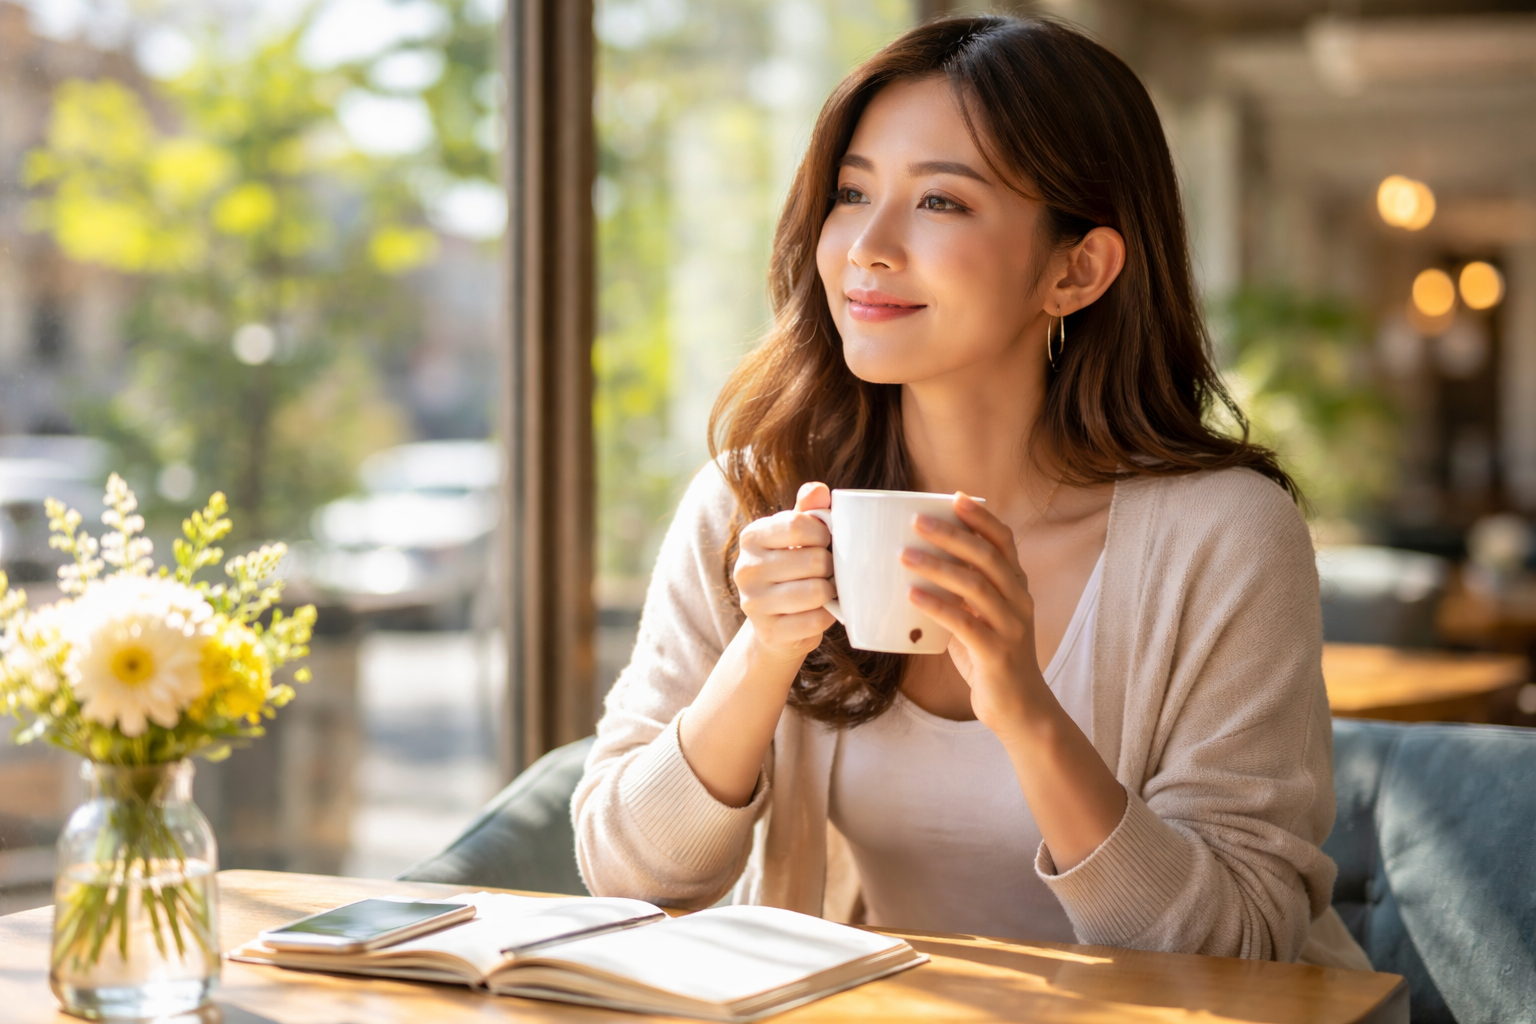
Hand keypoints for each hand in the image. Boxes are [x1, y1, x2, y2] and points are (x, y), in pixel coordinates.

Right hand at [733, 482, 836, 662]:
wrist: (777, 623)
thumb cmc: (792, 570)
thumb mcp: (796, 537)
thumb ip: (808, 511)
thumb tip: (818, 490)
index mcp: (752, 537)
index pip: (798, 525)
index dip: (824, 534)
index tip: (826, 542)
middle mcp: (745, 568)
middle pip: (812, 561)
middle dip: (831, 567)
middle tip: (828, 572)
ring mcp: (753, 603)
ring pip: (816, 592)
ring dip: (830, 592)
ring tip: (825, 590)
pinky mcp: (768, 632)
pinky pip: (815, 621)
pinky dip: (827, 617)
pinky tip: (820, 612)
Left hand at [901, 492, 1042, 734]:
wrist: (1019, 709)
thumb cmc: (991, 657)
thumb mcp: (980, 617)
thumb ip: (962, 593)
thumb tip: (919, 562)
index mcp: (1016, 587)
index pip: (1004, 542)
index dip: (981, 518)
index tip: (956, 497)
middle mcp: (1019, 601)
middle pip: (988, 557)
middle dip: (952, 535)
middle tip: (917, 521)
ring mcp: (1010, 627)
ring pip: (975, 586)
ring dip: (938, 566)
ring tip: (905, 555)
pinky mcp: (996, 653)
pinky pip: (965, 623)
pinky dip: (937, 606)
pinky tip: (912, 595)